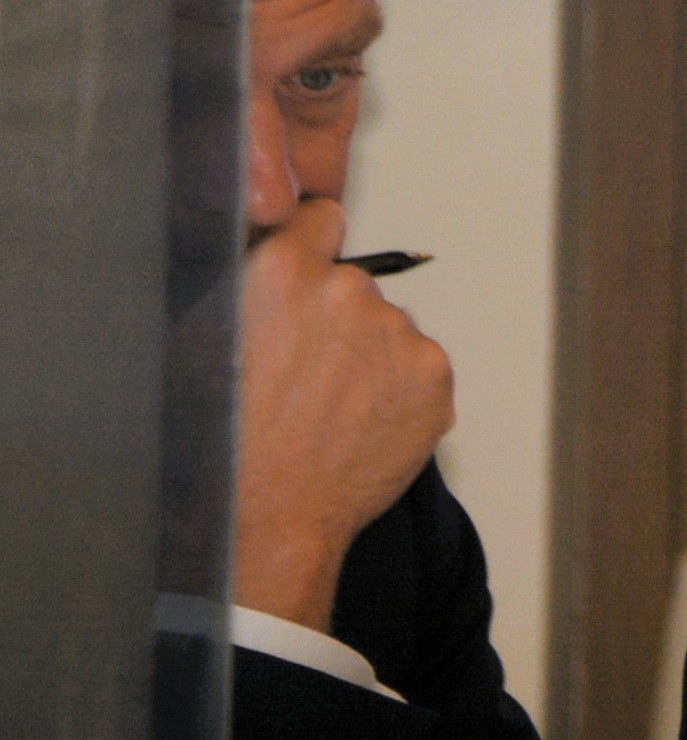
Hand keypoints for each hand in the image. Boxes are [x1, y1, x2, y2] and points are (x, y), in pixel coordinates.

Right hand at [233, 198, 452, 626]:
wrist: (266, 520)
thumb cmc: (223, 446)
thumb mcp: (200, 348)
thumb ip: (245, 294)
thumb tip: (265, 258)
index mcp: (283, 274)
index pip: (319, 219)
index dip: (310, 250)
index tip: (305, 278)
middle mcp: (347, 290)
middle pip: (352, 285)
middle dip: (334, 318)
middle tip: (304, 375)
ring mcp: (396, 331)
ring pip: (386, 330)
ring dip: (367, 358)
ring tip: (327, 413)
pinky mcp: (433, 373)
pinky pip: (416, 367)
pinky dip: (398, 391)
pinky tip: (359, 427)